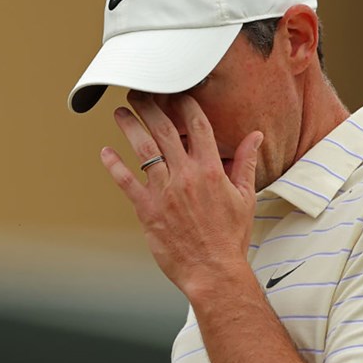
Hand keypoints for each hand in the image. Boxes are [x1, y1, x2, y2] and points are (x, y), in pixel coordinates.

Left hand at [99, 91, 263, 296]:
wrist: (213, 271)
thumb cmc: (231, 237)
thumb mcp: (245, 197)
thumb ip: (246, 163)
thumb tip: (255, 136)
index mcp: (210, 170)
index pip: (197, 125)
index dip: (184, 104)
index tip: (175, 91)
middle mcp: (185, 175)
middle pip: (164, 130)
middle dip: (150, 107)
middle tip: (139, 92)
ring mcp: (164, 192)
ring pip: (143, 150)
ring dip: (130, 127)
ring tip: (120, 113)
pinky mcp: (147, 210)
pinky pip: (126, 182)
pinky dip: (114, 165)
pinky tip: (106, 152)